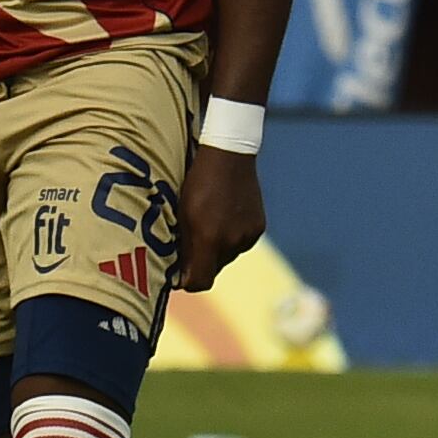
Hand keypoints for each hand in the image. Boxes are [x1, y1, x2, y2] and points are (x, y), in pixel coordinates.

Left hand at [178, 143, 264, 291]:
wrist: (229, 155)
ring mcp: (248, 235)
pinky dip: (231, 237)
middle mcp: (232, 242)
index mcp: (210, 239)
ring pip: (227, 257)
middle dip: (202, 262)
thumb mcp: (182, 213)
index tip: (179, 274)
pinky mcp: (258, 228)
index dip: (188, 282)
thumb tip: (182, 276)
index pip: (201, 282)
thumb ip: (184, 246)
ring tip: (209, 224)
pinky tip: (224, 218)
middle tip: (190, 244)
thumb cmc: (197, 182)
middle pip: (214, 269)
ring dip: (217, 249)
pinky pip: (241, 244)